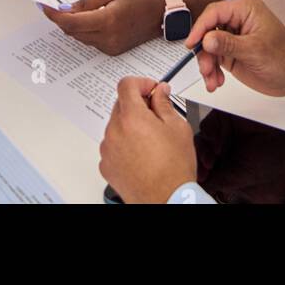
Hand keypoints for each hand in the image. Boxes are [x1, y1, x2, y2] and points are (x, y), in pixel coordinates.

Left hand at [42, 0, 164, 54]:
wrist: (160, 13)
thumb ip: (87, 2)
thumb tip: (67, 8)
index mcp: (108, 21)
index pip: (72, 22)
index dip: (55, 16)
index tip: (45, 7)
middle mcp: (108, 38)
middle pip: (73, 32)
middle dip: (61, 20)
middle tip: (54, 7)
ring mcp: (111, 47)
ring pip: (80, 38)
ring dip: (72, 26)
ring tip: (70, 11)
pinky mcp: (113, 50)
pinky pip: (90, 41)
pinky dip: (84, 31)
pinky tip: (86, 20)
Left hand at [99, 76, 196, 202]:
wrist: (167, 200)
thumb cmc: (174, 169)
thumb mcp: (178, 128)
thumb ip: (165, 103)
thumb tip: (160, 92)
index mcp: (132, 117)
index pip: (126, 84)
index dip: (141, 83)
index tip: (151, 89)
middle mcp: (115, 131)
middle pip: (121, 104)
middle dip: (137, 105)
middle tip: (155, 115)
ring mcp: (108, 149)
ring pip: (116, 125)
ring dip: (129, 125)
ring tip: (150, 141)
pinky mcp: (106, 165)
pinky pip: (112, 145)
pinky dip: (123, 144)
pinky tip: (141, 154)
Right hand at [187, 0, 284, 96]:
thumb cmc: (283, 58)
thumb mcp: (255, 50)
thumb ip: (228, 44)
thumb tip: (206, 39)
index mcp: (244, 9)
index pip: (214, 13)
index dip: (200, 27)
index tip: (192, 44)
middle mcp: (236, 20)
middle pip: (207, 30)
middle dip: (204, 51)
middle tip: (206, 69)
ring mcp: (232, 36)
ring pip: (207, 46)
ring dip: (207, 64)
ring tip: (212, 80)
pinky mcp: (230, 51)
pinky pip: (213, 58)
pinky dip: (211, 70)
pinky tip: (216, 81)